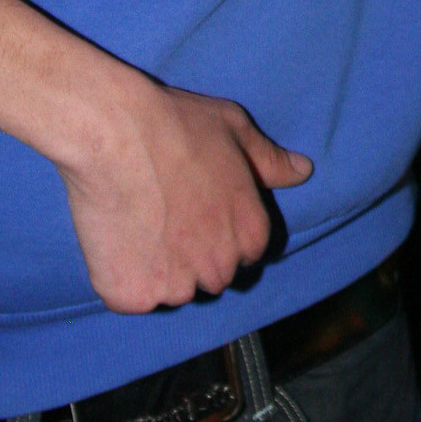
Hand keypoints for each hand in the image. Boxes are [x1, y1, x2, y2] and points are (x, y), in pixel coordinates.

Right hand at [57, 77, 311, 312]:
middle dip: (193, 256)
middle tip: (166, 216)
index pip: (246, 255)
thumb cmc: (178, 125)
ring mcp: (176, 287)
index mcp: (250, 234)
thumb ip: (271, 161)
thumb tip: (304, 170)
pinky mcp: (133, 296)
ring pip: (171, 290)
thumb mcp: (236, 131)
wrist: (116, 133)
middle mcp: (220, 268)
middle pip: (212, 277)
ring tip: (140, 222)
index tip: (197, 212)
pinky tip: (117, 237)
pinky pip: (131, 296)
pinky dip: (122, 275)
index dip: (221, 233)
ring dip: (158, 269)